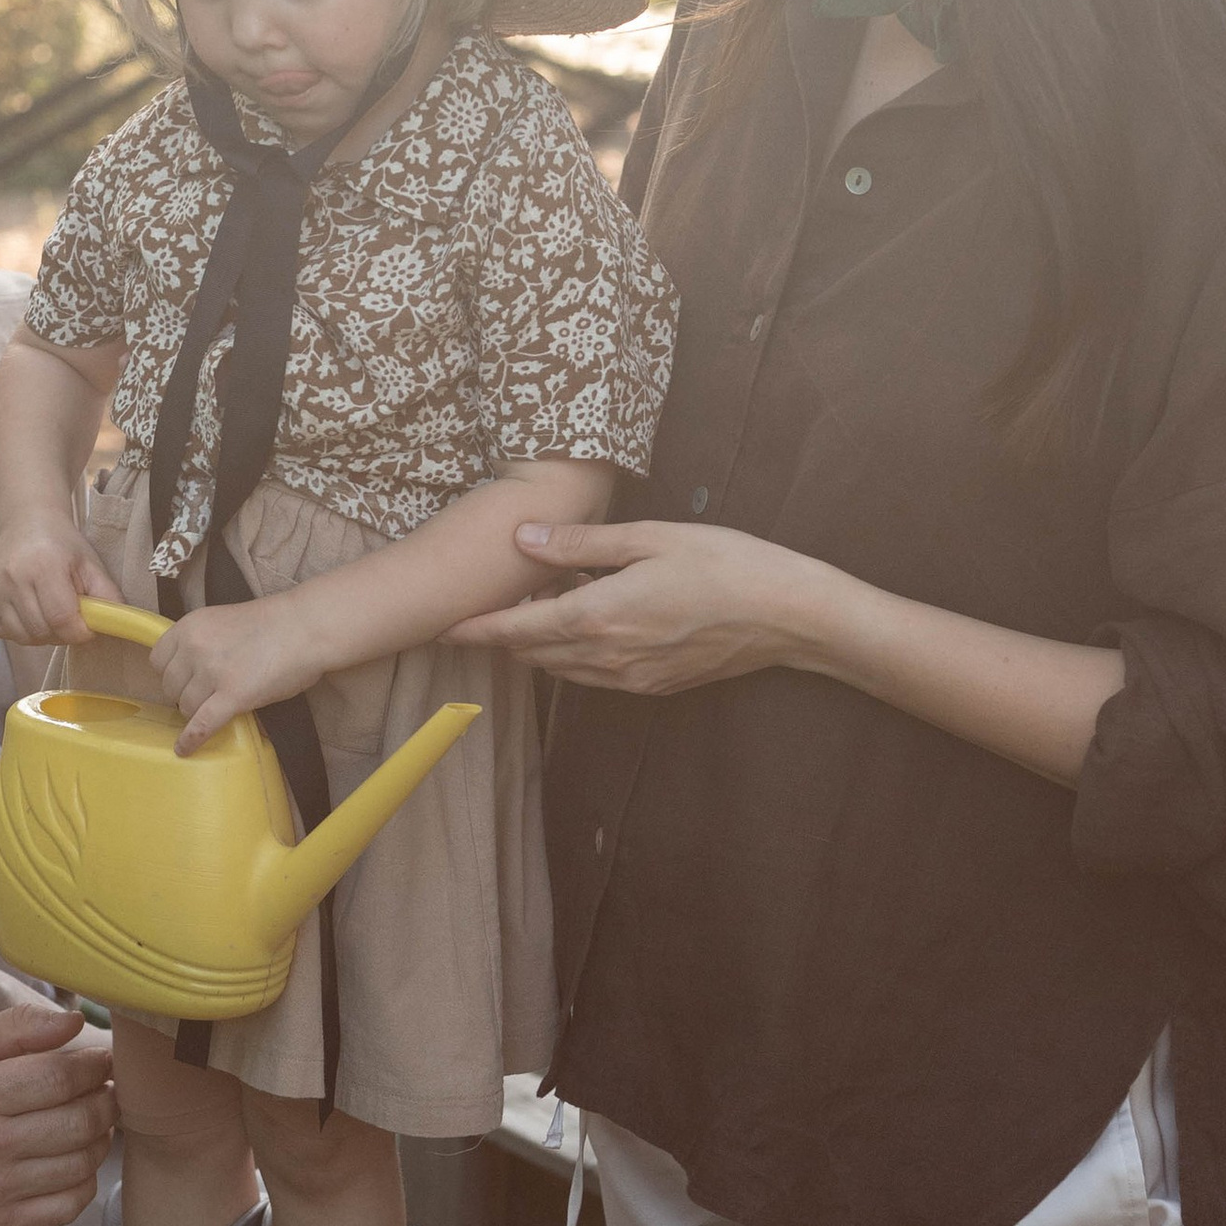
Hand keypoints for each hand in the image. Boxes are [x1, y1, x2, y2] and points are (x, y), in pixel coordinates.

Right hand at [0, 515, 122, 650]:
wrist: (26, 521)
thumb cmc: (61, 544)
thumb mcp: (92, 565)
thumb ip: (107, 597)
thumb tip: (114, 626)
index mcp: (43, 565)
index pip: (62, 619)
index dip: (79, 631)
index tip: (86, 625)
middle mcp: (12, 576)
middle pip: (41, 631)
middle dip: (61, 633)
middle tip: (69, 616)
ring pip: (21, 637)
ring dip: (40, 634)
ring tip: (49, 612)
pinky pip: (2, 631)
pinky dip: (20, 630)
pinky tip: (29, 611)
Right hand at [0, 1002, 116, 1225]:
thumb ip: (18, 1026)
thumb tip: (75, 1021)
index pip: (59, 1078)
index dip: (95, 1066)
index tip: (105, 1060)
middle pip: (79, 1122)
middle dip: (107, 1101)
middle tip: (108, 1090)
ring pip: (81, 1163)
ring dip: (100, 1138)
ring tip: (91, 1122)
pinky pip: (69, 1205)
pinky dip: (85, 1180)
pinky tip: (74, 1160)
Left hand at [149, 598, 323, 754]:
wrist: (305, 627)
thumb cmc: (272, 624)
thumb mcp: (222, 621)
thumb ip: (201, 641)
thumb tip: (188, 670)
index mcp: (190, 626)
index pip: (157, 660)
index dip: (171, 673)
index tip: (183, 679)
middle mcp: (194, 648)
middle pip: (169, 687)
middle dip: (184, 693)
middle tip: (206, 693)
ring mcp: (212, 673)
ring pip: (185, 707)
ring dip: (197, 711)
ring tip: (217, 707)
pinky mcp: (232, 696)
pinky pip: (201, 725)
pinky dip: (191, 740)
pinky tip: (184, 750)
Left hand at [449, 516, 843, 696]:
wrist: (788, 616)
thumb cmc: (725, 563)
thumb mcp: (649, 538)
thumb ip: (579, 543)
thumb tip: (522, 537)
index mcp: (599, 618)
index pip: (516, 631)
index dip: (473, 629)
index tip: (438, 627)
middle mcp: (607, 658)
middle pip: (532, 655)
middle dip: (501, 634)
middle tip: (481, 604)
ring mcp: (631, 679)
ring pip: (561, 669)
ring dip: (539, 644)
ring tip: (533, 607)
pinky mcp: (653, 687)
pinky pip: (594, 677)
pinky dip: (574, 654)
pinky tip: (584, 623)